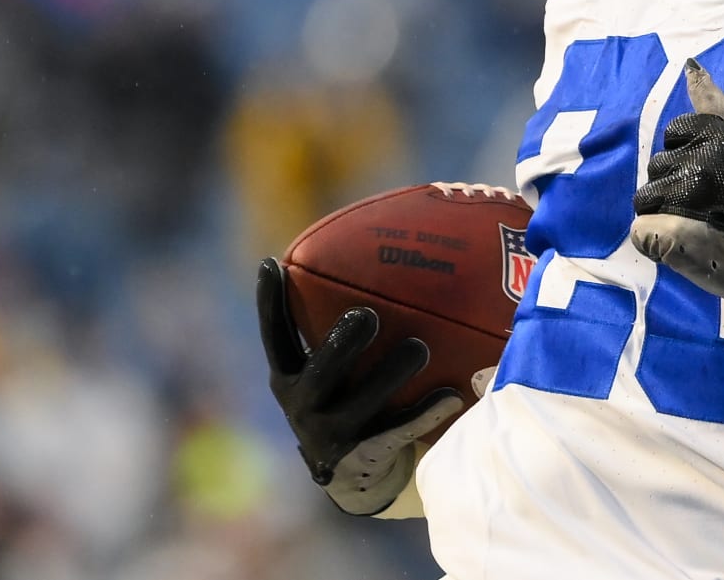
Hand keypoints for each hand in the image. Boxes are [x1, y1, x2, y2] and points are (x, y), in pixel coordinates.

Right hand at [256, 258, 463, 514]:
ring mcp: (333, 434)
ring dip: (390, 376)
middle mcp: (304, 405)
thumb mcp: (331, 365)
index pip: (275, 336)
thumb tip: (374, 251)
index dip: (270, 303)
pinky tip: (453, 394)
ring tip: (419, 348)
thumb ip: (337, 325)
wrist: (354, 471)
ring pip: (362, 406)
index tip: (273, 263)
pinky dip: (425, 412)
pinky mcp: (367, 456)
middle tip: (366, 315)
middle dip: (341, 346)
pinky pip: (400, 432)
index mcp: (289, 376)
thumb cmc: (347, 392)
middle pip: (320, 374)